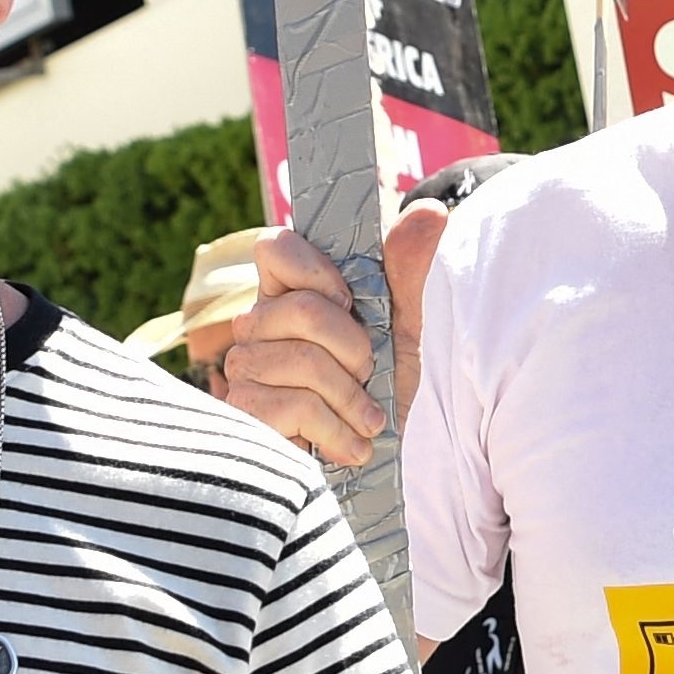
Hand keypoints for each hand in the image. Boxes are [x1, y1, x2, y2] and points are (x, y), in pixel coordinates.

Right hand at [213, 204, 446, 467]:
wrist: (387, 462)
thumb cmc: (387, 387)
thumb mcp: (406, 326)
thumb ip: (409, 269)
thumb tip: (429, 211)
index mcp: (288, 291)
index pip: (274, 246)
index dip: (317, 270)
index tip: (350, 302)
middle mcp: (256, 323)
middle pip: (304, 310)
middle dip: (356, 350)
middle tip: (369, 374)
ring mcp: (244, 367)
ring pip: (304, 362)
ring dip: (352, 398)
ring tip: (365, 418)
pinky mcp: (245, 412)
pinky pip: (295, 405)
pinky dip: (338, 431)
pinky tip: (350, 445)